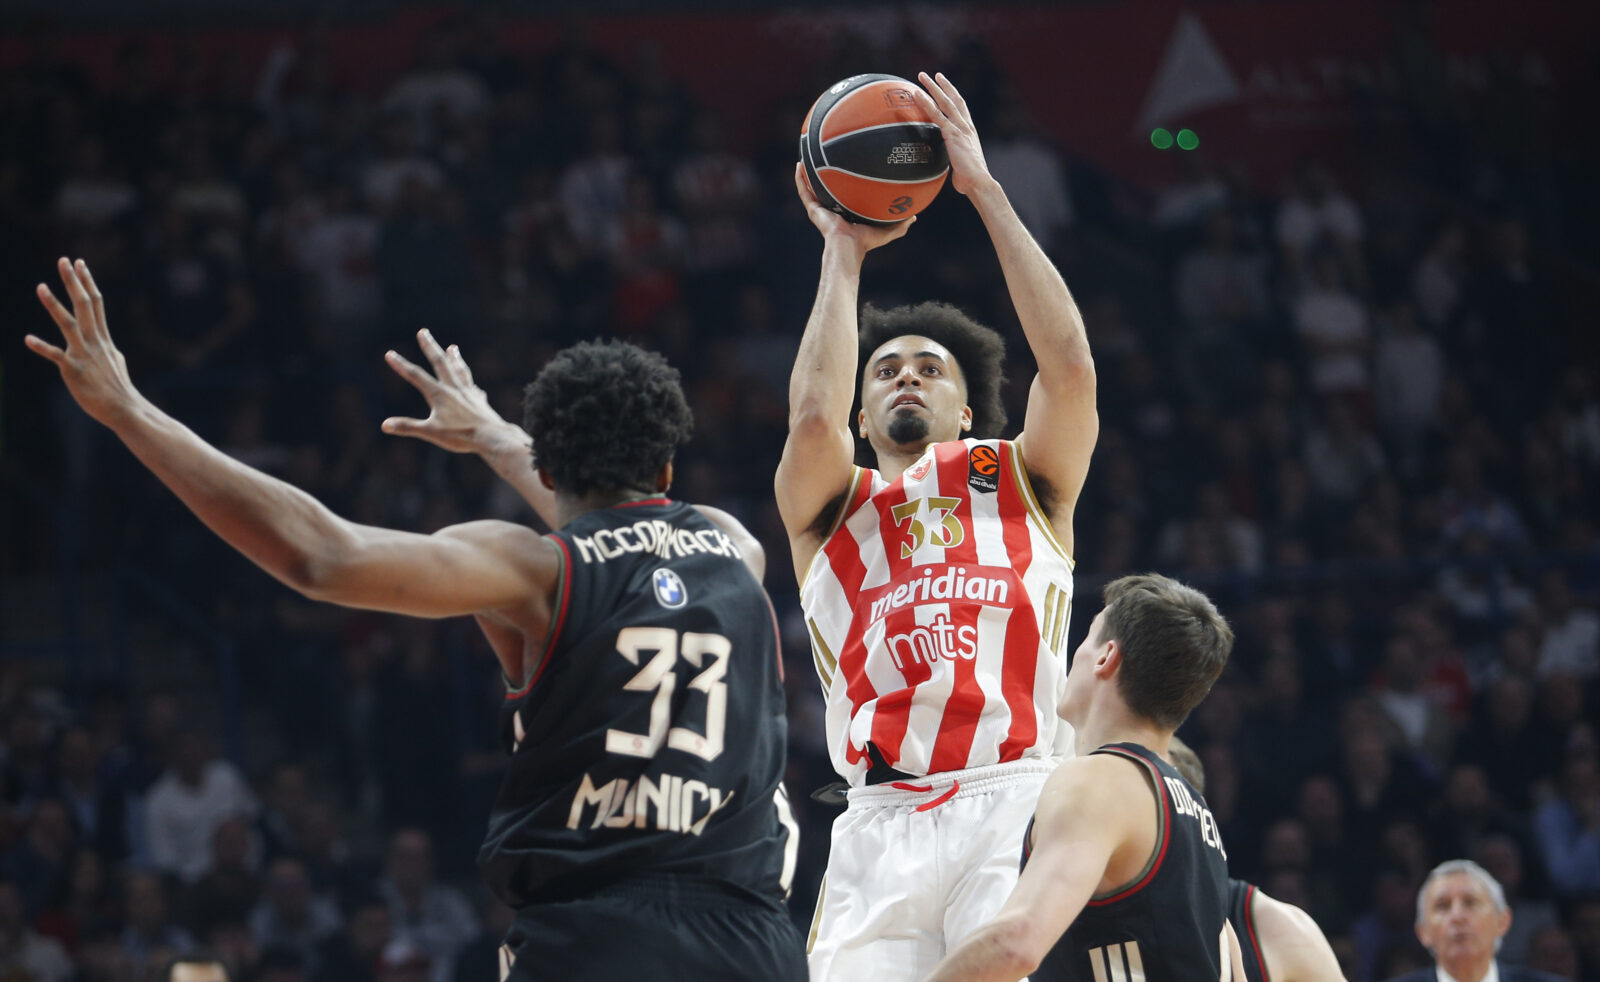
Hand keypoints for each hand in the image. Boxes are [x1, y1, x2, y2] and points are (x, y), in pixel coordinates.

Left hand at [26, 258, 143, 426]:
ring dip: (53, 305)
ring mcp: (84, 354)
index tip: (79, 263)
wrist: (124, 409)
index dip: (87, 282)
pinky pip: (57, 356)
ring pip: (68, 324)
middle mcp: (94, 341)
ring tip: (40, 286)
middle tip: (63, 260)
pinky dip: (42, 347)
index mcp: (103, 338)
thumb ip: (109, 350)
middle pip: (84, 305)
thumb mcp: (116, 362)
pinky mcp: (74, 370)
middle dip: (73, 282)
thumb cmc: (118, 388)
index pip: (96, 303)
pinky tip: (27, 339)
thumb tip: (110, 346)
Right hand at [382, 329, 520, 456]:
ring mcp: (468, 393)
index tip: (390, 353)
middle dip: (430, 347)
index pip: (416, 376)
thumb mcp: (431, 432)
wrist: (492, 438)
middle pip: (440, 363)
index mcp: (439, 394)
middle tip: (423, 331)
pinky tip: (472, 385)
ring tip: (453, 347)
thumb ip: (408, 427)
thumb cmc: (461, 436)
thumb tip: (384, 425)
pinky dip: (470, 383)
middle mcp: (454, 389)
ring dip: (454, 358)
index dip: (401, 365)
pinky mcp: (480, 401)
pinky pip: (473, 388)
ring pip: (459, 370)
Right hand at [794, 162, 913, 252]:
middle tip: (826, 156)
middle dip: (825, 174)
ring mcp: (820, 208)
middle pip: (826, 187)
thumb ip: (901, 224)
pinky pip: (804, 190)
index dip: (844, 183)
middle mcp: (831, 208)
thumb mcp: (887, 231)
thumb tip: (914, 216)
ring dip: (808, 173)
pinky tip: (799, 165)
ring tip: (807, 155)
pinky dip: (800, 178)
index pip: (844, 194)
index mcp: (846, 212)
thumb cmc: (865, 242)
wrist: (848, 247)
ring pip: (811, 187)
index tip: (847, 168)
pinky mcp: (813, 209)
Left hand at [916, 72, 991, 196]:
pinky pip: (936, 115)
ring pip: (944, 102)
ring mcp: (960, 128)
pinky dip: (926, 103)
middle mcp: (966, 126)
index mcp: (970, 131)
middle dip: (942, 85)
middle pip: (953, 99)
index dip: (953, 94)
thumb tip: (949, 169)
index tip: (946, 85)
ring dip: (932, 87)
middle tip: (932, 75)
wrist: (979, 182)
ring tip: (921, 76)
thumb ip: (954, 160)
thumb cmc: (970, 180)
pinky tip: (916, 94)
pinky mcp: (952, 134)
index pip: (961, 107)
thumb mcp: (961, 165)